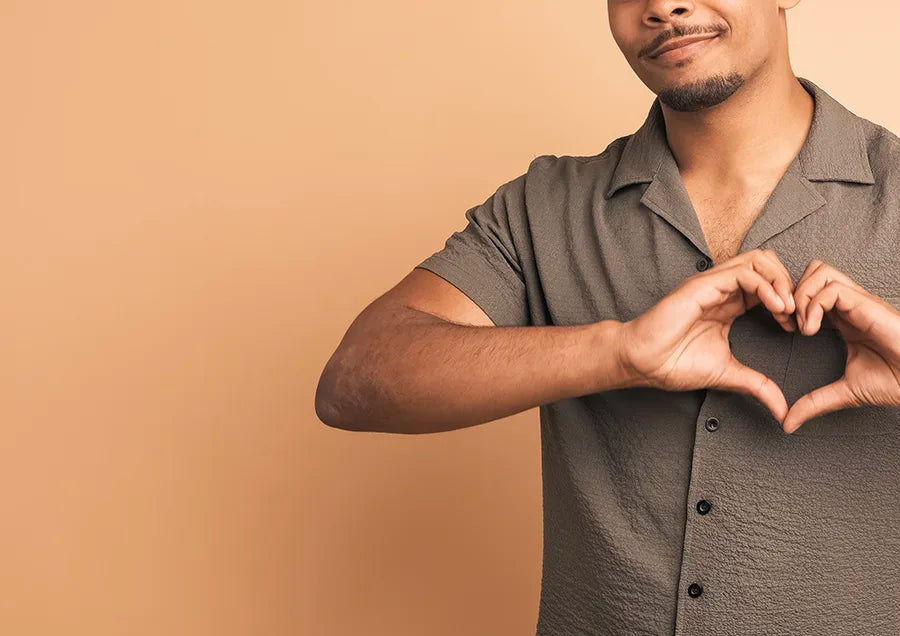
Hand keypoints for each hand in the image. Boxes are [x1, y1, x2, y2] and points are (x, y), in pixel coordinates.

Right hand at [616, 248, 796, 423]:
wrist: (644, 363)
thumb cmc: (674, 364)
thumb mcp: (729, 375)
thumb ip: (758, 385)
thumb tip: (782, 410)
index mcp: (728, 304)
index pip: (768, 284)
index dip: (788, 301)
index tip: (795, 328)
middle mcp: (722, 289)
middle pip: (767, 263)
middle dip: (789, 284)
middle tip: (797, 314)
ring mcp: (712, 285)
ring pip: (759, 260)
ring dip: (781, 281)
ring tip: (788, 308)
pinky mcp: (704, 286)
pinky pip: (744, 273)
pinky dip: (766, 286)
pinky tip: (775, 307)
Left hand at [781, 259, 899, 433]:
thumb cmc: (895, 382)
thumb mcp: (844, 393)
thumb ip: (814, 402)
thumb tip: (787, 423)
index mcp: (844, 319)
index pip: (810, 291)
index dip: (791, 305)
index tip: (784, 330)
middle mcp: (849, 305)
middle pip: (812, 271)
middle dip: (790, 293)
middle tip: (786, 323)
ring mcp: (858, 302)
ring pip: (819, 271)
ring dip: (800, 297)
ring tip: (800, 327)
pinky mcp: (867, 305)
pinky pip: (831, 288)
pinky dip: (812, 305)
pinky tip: (811, 330)